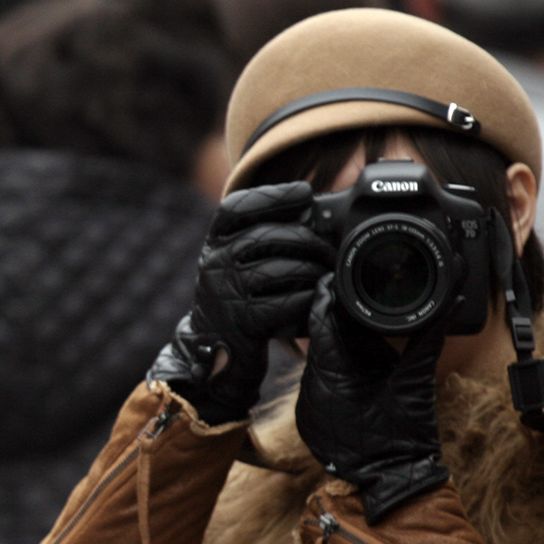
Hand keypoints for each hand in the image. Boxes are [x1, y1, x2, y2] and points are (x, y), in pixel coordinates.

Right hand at [150, 182, 332, 424]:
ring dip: (314, 272)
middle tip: (330, 251)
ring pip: (283, 269)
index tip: (305, 195)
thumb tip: (311, 210)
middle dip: (309, 240)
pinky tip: (318, 300)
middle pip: (269, 235)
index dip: (273, 195)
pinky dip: (310, 300)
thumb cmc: (237, 296)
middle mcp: (214, 262)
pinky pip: (288, 303)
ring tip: (327, 277)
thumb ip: (261, 234)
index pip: (237, 206)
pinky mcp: (244, 321)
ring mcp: (227, 292)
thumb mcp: (236, 259)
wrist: (215, 348)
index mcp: (214, 242)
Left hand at [295, 277, 449, 522]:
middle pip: (319, 336)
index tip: (341, 278)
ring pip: (320, 357)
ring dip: (338, 342)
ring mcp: (310, 402)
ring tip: (363, 325)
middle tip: (358, 295)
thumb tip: (448, 303)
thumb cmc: (402, 438)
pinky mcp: (312, 414)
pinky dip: (338, 367)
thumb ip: (427, 339)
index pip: (321, 320)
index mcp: (331, 372)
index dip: (331, 296)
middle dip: (337, 316)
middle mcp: (312, 385)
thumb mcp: (413, 382)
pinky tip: (356, 360)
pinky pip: (322, 379)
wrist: (393, 483)